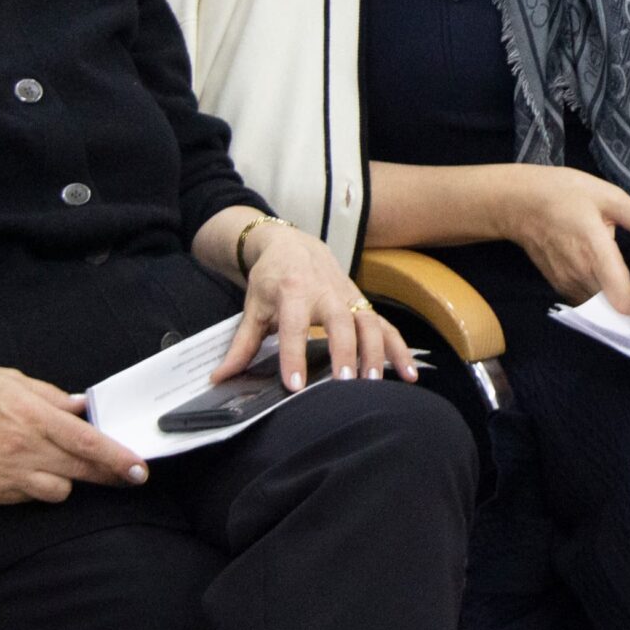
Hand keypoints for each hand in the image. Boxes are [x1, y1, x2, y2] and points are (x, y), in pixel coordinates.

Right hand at [0, 345, 145, 504]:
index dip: (119, 459)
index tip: (140, 469)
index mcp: (32, 417)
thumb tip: (83, 407)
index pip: (88, 445)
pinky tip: (27, 468)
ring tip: (60, 463)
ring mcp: (4, 476)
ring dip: (68, 481)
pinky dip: (34, 486)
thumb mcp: (12, 379)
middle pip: (81, 473)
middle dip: (108, 476)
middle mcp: (22, 450)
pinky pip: (26, 497)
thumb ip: (51, 397)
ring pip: (57, 492)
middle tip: (125, 474)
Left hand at [216, 221, 419, 388]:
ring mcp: (350, 297)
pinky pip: (387, 327)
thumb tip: (220, 378)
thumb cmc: (271, 279)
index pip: (293, 326)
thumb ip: (241, 345)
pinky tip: (409, 375)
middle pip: (340, 321)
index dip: (293, 355)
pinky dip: (400, 350)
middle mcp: (326, 292)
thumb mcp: (253, 307)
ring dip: (376, 353)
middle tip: (345, 383)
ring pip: (369, 323)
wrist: (294, 244)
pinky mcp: (364, 305)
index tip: (294, 385)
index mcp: (292, 291)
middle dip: (345, 351)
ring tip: (375, 385)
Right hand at [503, 166, 629, 318]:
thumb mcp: (607, 195)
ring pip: (604, 305)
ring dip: (624, 300)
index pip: (623, 298)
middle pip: (618, 307)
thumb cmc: (559, 193)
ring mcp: (568, 283)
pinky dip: (606, 294)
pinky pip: (589, 298)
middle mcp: (581, 275)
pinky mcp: (560, 284)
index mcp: (595, 252)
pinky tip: (616, 277)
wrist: (517, 202)